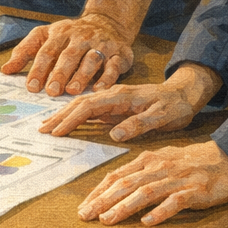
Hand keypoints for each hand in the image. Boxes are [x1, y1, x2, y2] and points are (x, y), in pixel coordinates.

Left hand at [1, 13, 133, 94]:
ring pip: (91, 60)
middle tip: (52, 91)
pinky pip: (113, 65)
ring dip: (82, 76)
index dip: (38, 69)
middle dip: (60, 73)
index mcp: (60, 33)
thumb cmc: (70, 35)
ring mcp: (101, 45)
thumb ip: (25, 52)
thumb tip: (6, 70)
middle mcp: (81, 37)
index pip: (46, 51)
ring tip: (72, 91)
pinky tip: (99, 89)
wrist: (107, 22)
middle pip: (68, 55)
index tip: (32, 87)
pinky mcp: (118, 53)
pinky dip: (107, 78)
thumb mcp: (46, 37)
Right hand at [38, 82, 201, 140]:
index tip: (57, 131)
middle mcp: (113, 94)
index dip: (71, 119)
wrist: (184, 93)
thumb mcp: (162, 117)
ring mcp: (112, 98)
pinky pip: (90, 109)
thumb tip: (114, 134)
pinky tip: (67, 122)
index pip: (89, 106)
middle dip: (60, 116)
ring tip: (48, 126)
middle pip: (80, 103)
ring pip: (82, 105)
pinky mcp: (114, 104)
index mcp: (121, 96)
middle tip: (43, 130)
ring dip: (64, 115)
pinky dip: (75, 115)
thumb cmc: (175, 106)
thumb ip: (138, 124)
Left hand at [76, 140, 227, 225]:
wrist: (227, 158)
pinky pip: (175, 202)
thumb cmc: (190, 163)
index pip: (116, 176)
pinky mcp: (194, 191)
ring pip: (145, 193)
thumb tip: (114, 188)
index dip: (97, 191)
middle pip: (125, 184)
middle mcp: (157, 168)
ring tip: (108, 220)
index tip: (83, 206)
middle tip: (85, 215)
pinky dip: (160, 211)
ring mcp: (176, 179)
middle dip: (102, 200)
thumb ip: (139, 174)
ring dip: (124, 207)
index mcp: (147, 161)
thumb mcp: (160, 162)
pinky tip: (147, 222)